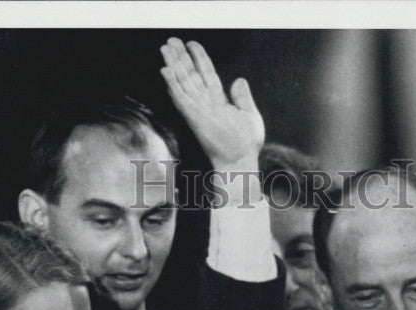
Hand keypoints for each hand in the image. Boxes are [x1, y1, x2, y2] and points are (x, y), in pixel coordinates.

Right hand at [160, 38, 263, 171]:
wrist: (239, 162)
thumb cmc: (246, 144)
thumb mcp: (251, 116)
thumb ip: (243, 98)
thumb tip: (239, 80)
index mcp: (219, 101)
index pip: (207, 74)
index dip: (200, 58)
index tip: (192, 44)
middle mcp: (206, 103)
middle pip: (191, 74)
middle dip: (181, 56)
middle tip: (171, 40)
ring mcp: (199, 109)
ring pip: (184, 82)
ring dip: (174, 64)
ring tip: (166, 47)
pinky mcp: (194, 118)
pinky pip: (181, 98)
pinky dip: (173, 84)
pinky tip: (165, 71)